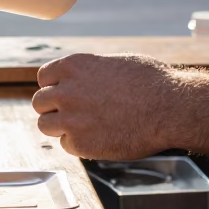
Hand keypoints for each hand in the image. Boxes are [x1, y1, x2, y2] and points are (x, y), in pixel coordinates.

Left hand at [32, 53, 177, 159]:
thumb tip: (85, 77)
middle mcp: (65, 91)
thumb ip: (91, 71)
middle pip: (39, 103)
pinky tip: (100, 138)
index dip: (55, 87)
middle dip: (54, 108)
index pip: (44, 78)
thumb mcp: (116, 63)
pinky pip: (66, 145)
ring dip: (60, 127)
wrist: (169, 108)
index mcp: (73, 66)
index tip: (64, 94)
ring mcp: (70, 118)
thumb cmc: (151, 83)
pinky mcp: (80, 144)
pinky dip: (79, 145)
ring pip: (45, 125)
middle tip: (72, 114)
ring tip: (83, 128)